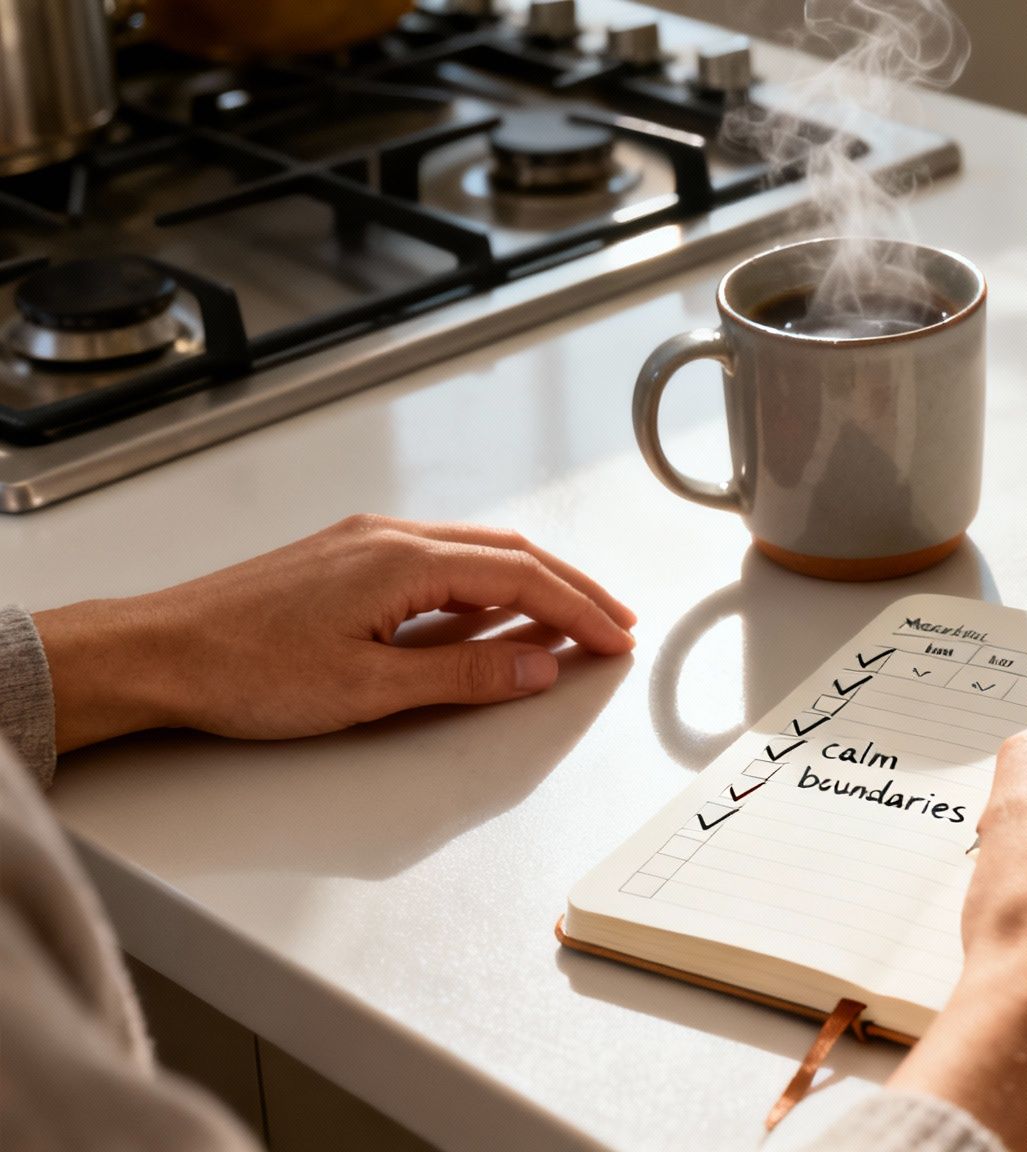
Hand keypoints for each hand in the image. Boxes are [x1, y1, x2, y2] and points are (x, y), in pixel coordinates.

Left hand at [33, 514, 635, 752]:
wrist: (155, 653)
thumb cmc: (242, 671)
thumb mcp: (368, 689)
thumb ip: (464, 676)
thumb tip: (537, 666)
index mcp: (403, 561)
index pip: (522, 580)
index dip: (579, 612)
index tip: (616, 639)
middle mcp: (389, 537)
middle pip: (510, 554)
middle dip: (572, 589)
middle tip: (615, 624)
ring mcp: (365, 543)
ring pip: (477, 553)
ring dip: (533, 584)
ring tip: (571, 620)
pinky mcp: (345, 560)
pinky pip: (440, 561)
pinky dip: (486, 584)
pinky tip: (493, 612)